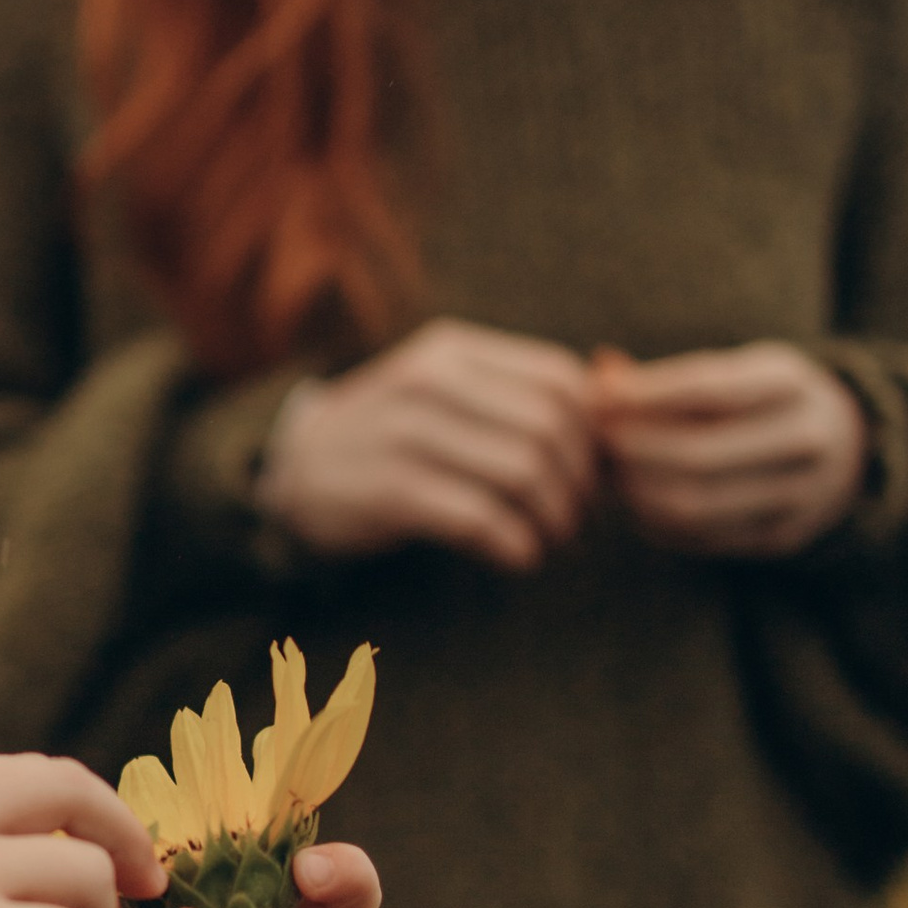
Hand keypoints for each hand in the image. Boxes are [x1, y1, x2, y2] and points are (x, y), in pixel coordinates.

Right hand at [258, 318, 596, 572]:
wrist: (294, 470)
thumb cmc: (392, 436)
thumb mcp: (442, 392)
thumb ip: (512, 394)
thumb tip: (613, 404)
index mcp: (453, 351)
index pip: (560, 378)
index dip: (592, 432)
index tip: (591, 472)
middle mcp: (430, 380)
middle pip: (550, 428)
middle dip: (580, 484)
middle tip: (577, 518)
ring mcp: (406, 433)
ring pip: (523, 471)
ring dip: (555, 519)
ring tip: (551, 540)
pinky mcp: (389, 490)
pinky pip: (480, 517)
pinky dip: (516, 545)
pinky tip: (518, 556)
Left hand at [592, 342, 869, 555]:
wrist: (846, 449)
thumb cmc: (762, 402)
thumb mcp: (735, 373)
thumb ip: (668, 378)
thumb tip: (600, 376)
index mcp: (792, 384)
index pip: (708, 390)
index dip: (645, 395)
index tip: (600, 395)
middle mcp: (807, 439)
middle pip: (697, 455)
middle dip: (633, 449)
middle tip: (598, 439)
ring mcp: (800, 494)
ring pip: (695, 505)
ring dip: (637, 491)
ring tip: (613, 470)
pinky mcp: (783, 537)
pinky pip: (701, 537)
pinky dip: (656, 520)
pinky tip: (639, 499)